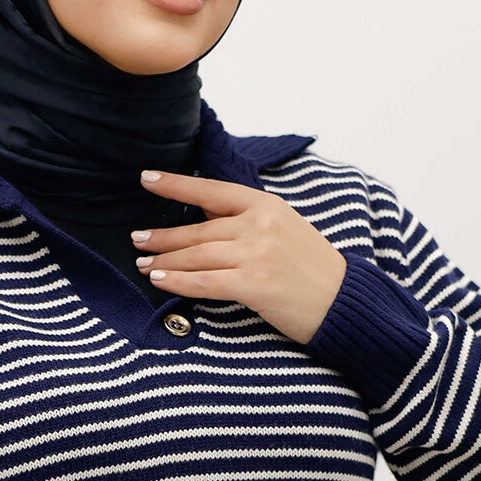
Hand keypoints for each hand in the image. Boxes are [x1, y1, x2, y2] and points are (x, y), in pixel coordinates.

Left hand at [131, 168, 347, 344]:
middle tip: (137, 239)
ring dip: (164, 260)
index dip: (176, 184)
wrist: (343, 301)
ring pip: (197, 255)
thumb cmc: (312, 269)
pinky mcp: (254, 284)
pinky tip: (160, 280)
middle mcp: (259, 224)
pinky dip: (178, 281)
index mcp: (266, 205)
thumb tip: (203, 212)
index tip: (147, 178)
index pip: (211, 190)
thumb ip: (246, 219)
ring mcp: (256, 253)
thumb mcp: (284, 229)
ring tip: (143, 265)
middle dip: (162, 235)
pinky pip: (205, 281)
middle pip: (198, 229)